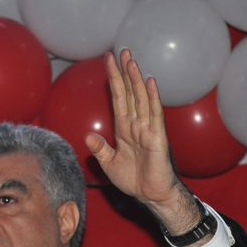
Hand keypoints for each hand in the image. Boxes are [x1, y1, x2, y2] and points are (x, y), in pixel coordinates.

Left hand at [85, 48, 199, 235]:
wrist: (151, 195)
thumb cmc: (133, 180)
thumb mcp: (109, 164)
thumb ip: (99, 149)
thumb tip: (88, 137)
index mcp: (124, 129)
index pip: (118, 99)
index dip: (113, 80)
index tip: (108, 62)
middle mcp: (136, 125)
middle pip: (130, 93)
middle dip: (125, 72)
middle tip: (121, 51)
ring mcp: (148, 129)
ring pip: (141, 99)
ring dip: (136, 79)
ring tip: (131, 60)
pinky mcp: (157, 137)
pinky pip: (154, 114)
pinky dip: (152, 98)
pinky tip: (150, 82)